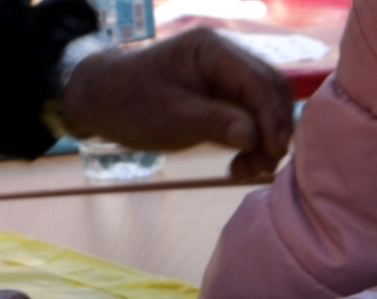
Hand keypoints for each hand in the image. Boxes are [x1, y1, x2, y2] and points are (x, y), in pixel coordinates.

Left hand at [63, 28, 294, 181]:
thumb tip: (253, 136)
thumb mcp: (169, 116)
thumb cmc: (129, 103)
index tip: (271, 154)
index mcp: (212, 50)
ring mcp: (227, 77)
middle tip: (260, 168)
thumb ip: (214, 123)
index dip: (272, 118)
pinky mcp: (224, 98)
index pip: (258, 81)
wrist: (103, 100)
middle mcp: (226, 57)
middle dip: (273, 131)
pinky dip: (253, 143)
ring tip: (247, 171)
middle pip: (271, 91)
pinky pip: (252, 119)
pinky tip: (240, 165)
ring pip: (266, 107)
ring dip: (265, 140)